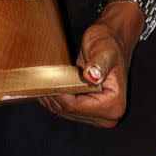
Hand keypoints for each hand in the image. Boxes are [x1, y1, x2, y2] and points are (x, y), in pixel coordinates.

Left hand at [39, 0, 143, 127]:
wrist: (113, 41)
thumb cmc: (109, 44)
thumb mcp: (104, 51)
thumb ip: (99, 64)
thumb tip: (92, 76)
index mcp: (114, 104)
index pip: (76, 106)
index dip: (58, 93)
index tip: (47, 80)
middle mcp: (109, 114)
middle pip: (69, 112)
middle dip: (53, 95)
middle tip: (41, 79)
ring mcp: (98, 115)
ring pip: (64, 112)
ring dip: (52, 97)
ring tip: (43, 81)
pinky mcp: (89, 110)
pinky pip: (66, 109)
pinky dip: (56, 98)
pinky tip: (49, 85)